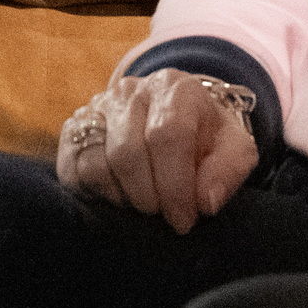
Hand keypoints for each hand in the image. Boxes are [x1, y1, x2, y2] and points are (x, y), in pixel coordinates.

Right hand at [55, 68, 260, 232]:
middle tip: (165, 216)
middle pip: (129, 152)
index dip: (176, 185)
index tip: (184, 219)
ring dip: (125, 198)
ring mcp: (97, 107)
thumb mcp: (233, 151)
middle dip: (150, 197)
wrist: (175, 123)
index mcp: (175, 88)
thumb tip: (206, 201)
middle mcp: (131, 90)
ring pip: (99, 163)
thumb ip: (228, 171)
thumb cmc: (206, 142)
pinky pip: (76, 170)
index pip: (168, 134)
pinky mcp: (73, 129)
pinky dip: (100, 194)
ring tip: (146, 205)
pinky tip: (123, 197)